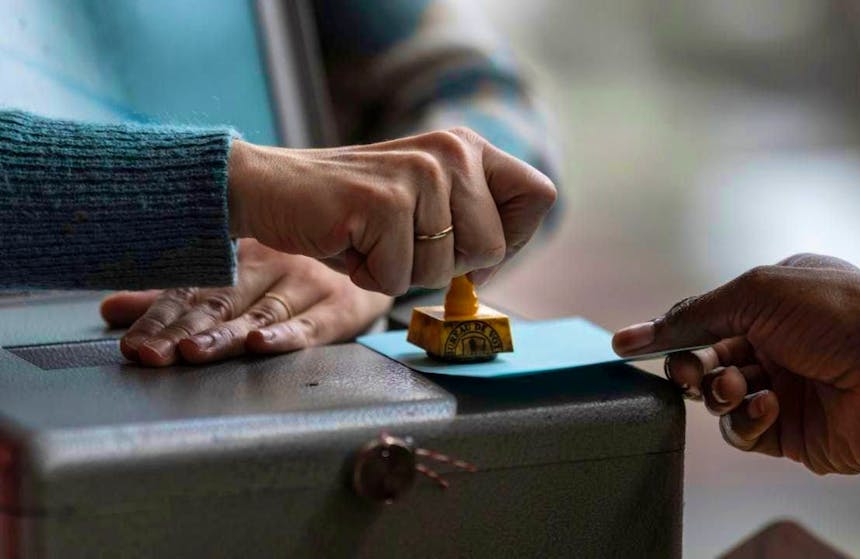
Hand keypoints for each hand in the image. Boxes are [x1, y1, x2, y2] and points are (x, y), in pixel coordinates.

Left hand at [101, 239, 392, 366]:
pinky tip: (263, 345)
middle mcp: (270, 266)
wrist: (374, 255)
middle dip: (182, 330)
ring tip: (193, 351)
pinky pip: (311, 323)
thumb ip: (178, 298)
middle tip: (153, 353)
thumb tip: (112, 309)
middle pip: (220, 302)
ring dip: (225, 336)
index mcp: (239, 257)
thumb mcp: (237, 278)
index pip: (191, 289)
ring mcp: (305, 284)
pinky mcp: (338, 306)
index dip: (159, 318)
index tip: (133, 345)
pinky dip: (286, 336)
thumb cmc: (299, 271)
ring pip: (259, 314)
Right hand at [225, 128, 556, 294]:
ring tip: (371, 239)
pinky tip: (349, 243)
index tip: (468, 246)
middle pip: (494, 247)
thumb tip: (495, 270)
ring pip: (444, 269)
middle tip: (401, 242)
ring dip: (402, 273)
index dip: (513, 238)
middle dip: (446, 266)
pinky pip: (399, 278)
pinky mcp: (383, 202)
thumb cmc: (352, 213)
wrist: (273, 191)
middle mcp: (451, 151)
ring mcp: (419, 174)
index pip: (540, 195)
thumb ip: (469, 223)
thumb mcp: (426, 206)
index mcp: (468, 147)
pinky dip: (370, 276)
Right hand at [612, 254, 859, 474]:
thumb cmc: (832, 313)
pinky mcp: (787, 431)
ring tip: (735, 384)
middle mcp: (773, 346)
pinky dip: (745, 419)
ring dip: (718, 391)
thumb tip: (637, 333)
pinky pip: (743, 431)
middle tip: (690, 370)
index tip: (625, 346)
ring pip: (717, 398)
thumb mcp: (754, 292)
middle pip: (703, 361)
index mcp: (769, 305)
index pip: (702, 321)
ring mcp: (780, 389)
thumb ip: (693, 315)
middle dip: (689, 366)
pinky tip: (766, 405)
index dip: (665, 334)